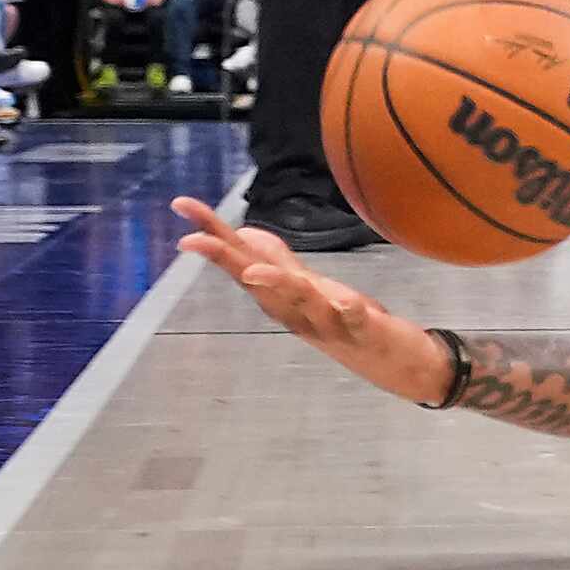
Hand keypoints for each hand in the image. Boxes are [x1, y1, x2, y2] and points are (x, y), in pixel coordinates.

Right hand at [174, 197, 446, 404]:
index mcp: (282, 295)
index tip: (180, 205)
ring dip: (277, 286)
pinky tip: (349, 302)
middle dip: (226, 258)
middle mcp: (295, 311)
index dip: (211, 233)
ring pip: (300, 303)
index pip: (241, 259)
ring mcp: (329, 323)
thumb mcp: (306, 286)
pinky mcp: (365, 332)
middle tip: (191, 239)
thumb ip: (277, 260)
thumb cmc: (342, 320)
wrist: (389, 363)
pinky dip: (350, 312)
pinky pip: (356, 322)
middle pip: (257, 281)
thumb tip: (243, 232)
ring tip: (254, 270)